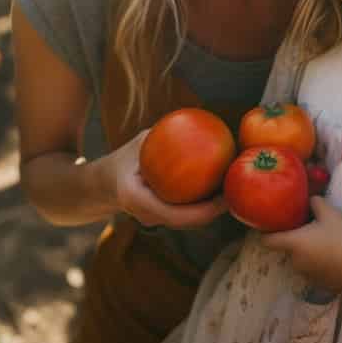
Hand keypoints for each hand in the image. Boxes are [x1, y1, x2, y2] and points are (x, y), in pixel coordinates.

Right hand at [104, 129, 227, 229]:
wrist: (103, 185)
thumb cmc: (123, 158)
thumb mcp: (140, 142)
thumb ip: (165, 134)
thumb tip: (198, 120)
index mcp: (138, 201)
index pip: (177, 214)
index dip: (205, 211)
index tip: (225, 197)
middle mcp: (149, 217)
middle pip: (189, 222)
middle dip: (216, 210)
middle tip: (238, 189)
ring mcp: (156, 222)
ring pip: (190, 221)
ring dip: (213, 209)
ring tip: (234, 189)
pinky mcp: (163, 220)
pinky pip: (186, 214)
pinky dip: (203, 205)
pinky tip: (220, 188)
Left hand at [260, 196, 341, 291]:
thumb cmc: (341, 237)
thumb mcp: (329, 213)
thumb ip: (315, 202)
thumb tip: (310, 198)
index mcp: (293, 243)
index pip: (266, 241)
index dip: (265, 233)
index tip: (270, 226)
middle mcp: (294, 261)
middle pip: (287, 249)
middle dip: (294, 240)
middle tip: (307, 230)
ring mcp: (306, 274)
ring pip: (300, 260)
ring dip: (306, 253)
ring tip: (323, 243)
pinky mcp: (317, 284)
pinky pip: (312, 270)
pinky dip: (317, 264)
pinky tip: (332, 257)